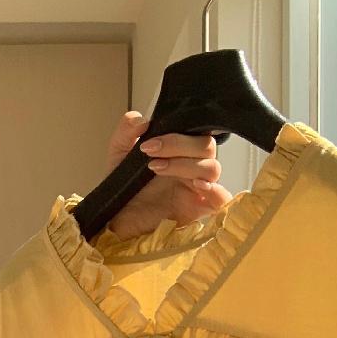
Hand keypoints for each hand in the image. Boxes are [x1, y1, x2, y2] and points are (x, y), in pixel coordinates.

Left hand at [102, 110, 232, 239]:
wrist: (115, 218)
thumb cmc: (122, 189)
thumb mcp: (118, 154)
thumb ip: (126, 132)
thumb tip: (141, 119)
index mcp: (179, 151)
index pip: (196, 132)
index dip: (179, 132)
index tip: (149, 141)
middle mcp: (191, 168)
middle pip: (206, 147)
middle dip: (179, 146)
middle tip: (150, 153)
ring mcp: (197, 189)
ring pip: (212, 168)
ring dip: (186, 165)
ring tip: (156, 169)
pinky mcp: (198, 210)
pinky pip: (221, 199)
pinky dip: (216, 191)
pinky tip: (196, 187)